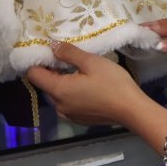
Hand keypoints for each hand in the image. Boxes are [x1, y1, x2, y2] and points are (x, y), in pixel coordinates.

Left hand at [26, 42, 149, 124]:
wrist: (132, 110)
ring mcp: (68, 114)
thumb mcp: (91, 62)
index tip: (52, 52)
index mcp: (58, 90)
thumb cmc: (113, 83)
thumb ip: (68, 53)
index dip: (39, 61)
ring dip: (64, 82)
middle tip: (71, 59)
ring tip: (82, 73)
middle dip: (53, 71)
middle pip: (45, 84)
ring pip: (57, 94)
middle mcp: (58, 105)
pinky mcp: (79, 119)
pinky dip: (72, 93)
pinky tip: (88, 87)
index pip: (34, 74)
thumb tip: (51, 46)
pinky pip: (67, 103)